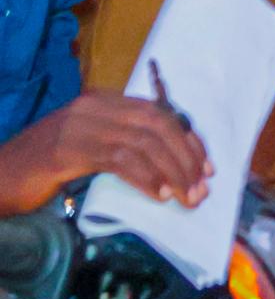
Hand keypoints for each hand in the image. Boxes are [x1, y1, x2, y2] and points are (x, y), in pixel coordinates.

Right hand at [0, 91, 209, 216]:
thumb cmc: (43, 166)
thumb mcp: (89, 145)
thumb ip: (123, 143)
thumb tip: (170, 161)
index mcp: (103, 101)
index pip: (159, 114)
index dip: (187, 140)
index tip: (206, 166)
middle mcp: (95, 107)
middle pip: (158, 125)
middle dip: (186, 157)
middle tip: (202, 186)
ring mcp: (80, 126)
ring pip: (144, 143)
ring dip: (172, 172)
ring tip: (187, 197)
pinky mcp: (68, 150)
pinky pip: (120, 160)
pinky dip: (146, 178)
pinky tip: (160, 194)